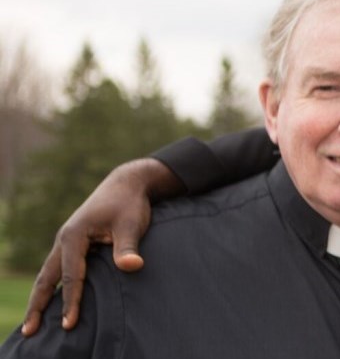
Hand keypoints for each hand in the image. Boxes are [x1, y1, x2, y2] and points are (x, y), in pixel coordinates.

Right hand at [21, 158, 173, 335]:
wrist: (126, 185)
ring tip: (32, 324)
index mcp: (74, 236)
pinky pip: (58, 270)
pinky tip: (51, 303)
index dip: (71, 301)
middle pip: (47, 278)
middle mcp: (64, 240)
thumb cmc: (129, 205)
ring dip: (41, 298)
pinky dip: (52, 288)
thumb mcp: (131, 224)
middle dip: (38, 305)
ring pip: (48, 275)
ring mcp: (66, 243)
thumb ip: (128, 247)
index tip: (69, 324)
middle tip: (29, 331)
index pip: (72, 275)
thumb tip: (132, 266)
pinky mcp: (73, 245)